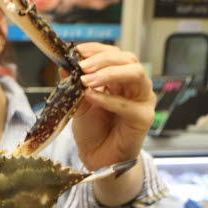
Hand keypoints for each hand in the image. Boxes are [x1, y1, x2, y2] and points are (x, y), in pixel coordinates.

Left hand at [70, 42, 154, 171]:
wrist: (97, 157)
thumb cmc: (92, 130)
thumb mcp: (78, 103)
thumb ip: (74, 85)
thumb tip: (64, 65)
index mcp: (121, 78)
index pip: (115, 54)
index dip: (97, 50)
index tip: (78, 51)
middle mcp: (135, 86)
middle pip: (128, 60)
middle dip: (103, 59)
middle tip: (83, 67)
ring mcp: (142, 100)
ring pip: (135, 74)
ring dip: (109, 74)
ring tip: (86, 81)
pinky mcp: (143, 118)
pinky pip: (128, 105)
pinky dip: (108, 99)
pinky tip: (91, 97)